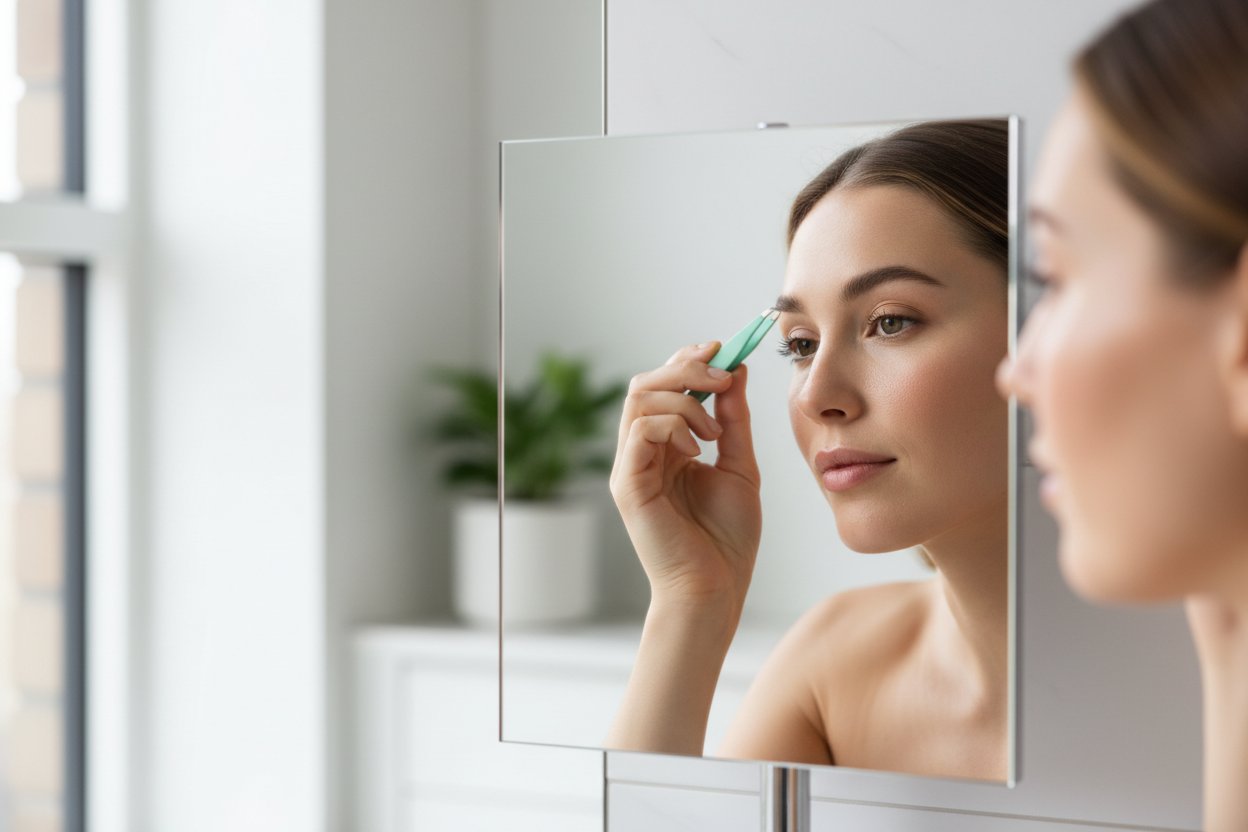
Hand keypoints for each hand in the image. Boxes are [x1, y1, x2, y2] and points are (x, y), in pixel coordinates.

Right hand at [610, 342, 762, 609]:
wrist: (716, 590)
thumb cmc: (726, 541)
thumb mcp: (740, 466)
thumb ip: (735, 420)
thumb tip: (736, 371)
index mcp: (665, 447)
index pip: (665, 384)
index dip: (691, 359)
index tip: (725, 350)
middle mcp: (641, 452)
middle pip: (645, 382)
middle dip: (687, 367)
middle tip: (723, 375)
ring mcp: (630, 467)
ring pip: (639, 398)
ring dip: (686, 398)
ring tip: (716, 430)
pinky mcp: (627, 484)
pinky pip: (641, 429)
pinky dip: (674, 424)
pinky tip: (700, 449)